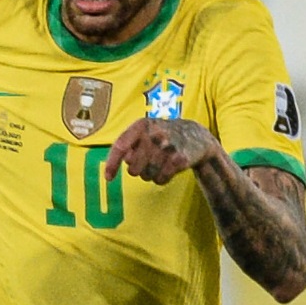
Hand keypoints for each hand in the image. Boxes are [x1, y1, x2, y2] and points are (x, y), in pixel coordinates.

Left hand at [104, 118, 219, 185]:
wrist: (197, 136)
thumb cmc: (163, 136)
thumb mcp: (144, 132)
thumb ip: (128, 144)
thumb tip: (124, 160)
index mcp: (141, 125)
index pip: (120, 146)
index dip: (112, 164)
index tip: (108, 178)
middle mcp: (154, 134)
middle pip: (134, 169)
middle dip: (138, 171)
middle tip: (148, 163)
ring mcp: (168, 146)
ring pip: (147, 176)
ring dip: (151, 175)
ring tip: (160, 163)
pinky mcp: (180, 159)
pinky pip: (161, 179)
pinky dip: (162, 179)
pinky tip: (169, 169)